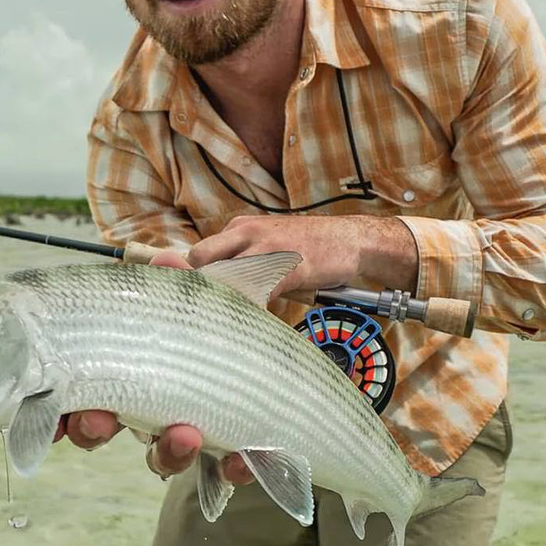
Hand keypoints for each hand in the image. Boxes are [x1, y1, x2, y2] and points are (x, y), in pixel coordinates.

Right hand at [54, 242, 253, 484]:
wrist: (273, 355)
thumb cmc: (220, 326)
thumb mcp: (200, 300)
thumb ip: (181, 285)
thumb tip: (166, 260)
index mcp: (127, 372)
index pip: (81, 394)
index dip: (59, 412)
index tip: (51, 421)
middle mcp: (147, 409)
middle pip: (106, 432)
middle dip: (95, 430)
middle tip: (98, 421)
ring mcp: (186, 434)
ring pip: (162, 457)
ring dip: (168, 451)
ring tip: (185, 433)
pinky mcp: (231, 451)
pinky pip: (226, 470)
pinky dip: (234, 469)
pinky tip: (241, 461)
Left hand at [185, 214, 418, 298]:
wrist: (351, 240)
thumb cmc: (308, 249)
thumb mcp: (267, 244)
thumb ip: (241, 260)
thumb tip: (213, 290)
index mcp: (239, 226)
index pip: (200, 253)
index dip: (194, 278)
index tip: (194, 299)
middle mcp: (247, 232)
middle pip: (200, 258)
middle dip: (200, 284)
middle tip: (208, 308)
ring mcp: (267, 247)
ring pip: (224, 275)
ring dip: (222, 298)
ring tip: (226, 318)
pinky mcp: (287, 266)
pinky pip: (256, 291)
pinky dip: (251, 307)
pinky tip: (253, 319)